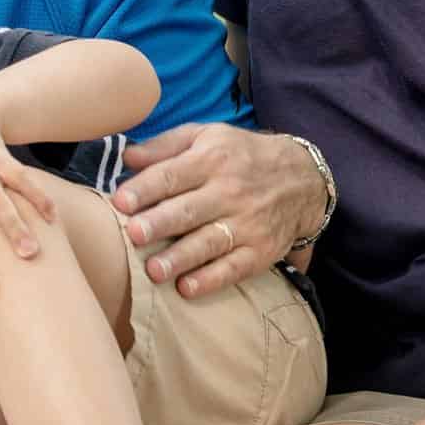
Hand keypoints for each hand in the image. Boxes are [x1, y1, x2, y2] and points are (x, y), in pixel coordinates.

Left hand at [111, 124, 322, 297]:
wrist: (304, 177)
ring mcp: (248, 222)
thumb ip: (163, 145)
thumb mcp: (205, 136)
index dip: (145, 189)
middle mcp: (230, 191)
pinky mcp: (262, 250)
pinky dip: (211, 279)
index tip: (119, 202)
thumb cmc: (239, 155)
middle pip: (190, 210)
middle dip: (161, 223)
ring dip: (181, 257)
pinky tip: (186, 288)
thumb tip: (126, 158)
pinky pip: (235, 267)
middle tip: (133, 234)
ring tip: (153, 270)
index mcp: (211, 158)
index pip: (172, 174)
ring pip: (210, 242)